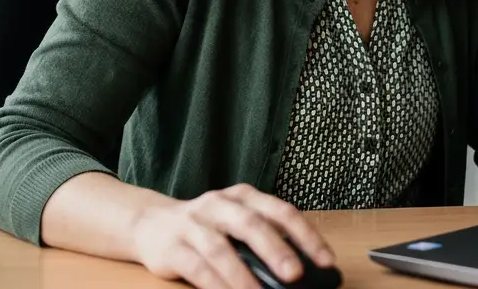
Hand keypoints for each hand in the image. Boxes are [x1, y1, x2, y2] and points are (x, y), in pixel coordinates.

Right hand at [129, 183, 334, 288]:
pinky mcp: (172, 247)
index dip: (306, 235)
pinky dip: (216, 286)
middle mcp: (218, 205)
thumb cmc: (206, 227)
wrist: (151, 223)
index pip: (280, 211)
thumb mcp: (236, 222)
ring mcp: (193, 224)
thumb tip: (300, 271)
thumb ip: (264, 238)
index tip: (326, 261)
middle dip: (276, 249)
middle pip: (251, 224)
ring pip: (221, 249)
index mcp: (243, 196)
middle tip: (295, 274)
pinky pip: (197, 268)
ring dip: (243, 276)